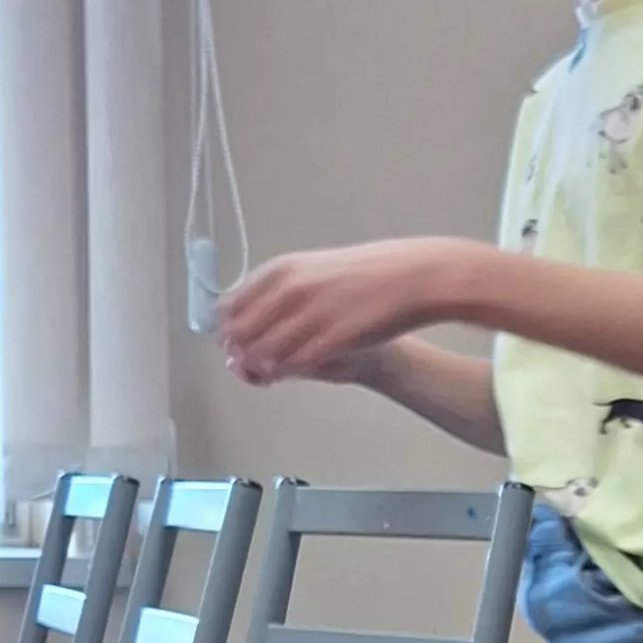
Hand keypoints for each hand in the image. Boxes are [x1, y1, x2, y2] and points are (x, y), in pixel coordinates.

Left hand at [220, 240, 476, 387]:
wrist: (415, 276)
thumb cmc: (368, 274)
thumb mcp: (314, 270)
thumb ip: (281, 293)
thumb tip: (246, 324)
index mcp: (280, 270)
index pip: (228, 308)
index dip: (228, 332)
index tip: (240, 343)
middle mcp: (289, 289)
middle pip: (239, 335)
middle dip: (241, 355)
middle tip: (254, 364)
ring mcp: (311, 312)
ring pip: (263, 354)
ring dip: (262, 368)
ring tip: (275, 370)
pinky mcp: (335, 336)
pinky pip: (295, 364)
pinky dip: (288, 372)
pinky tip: (295, 370)